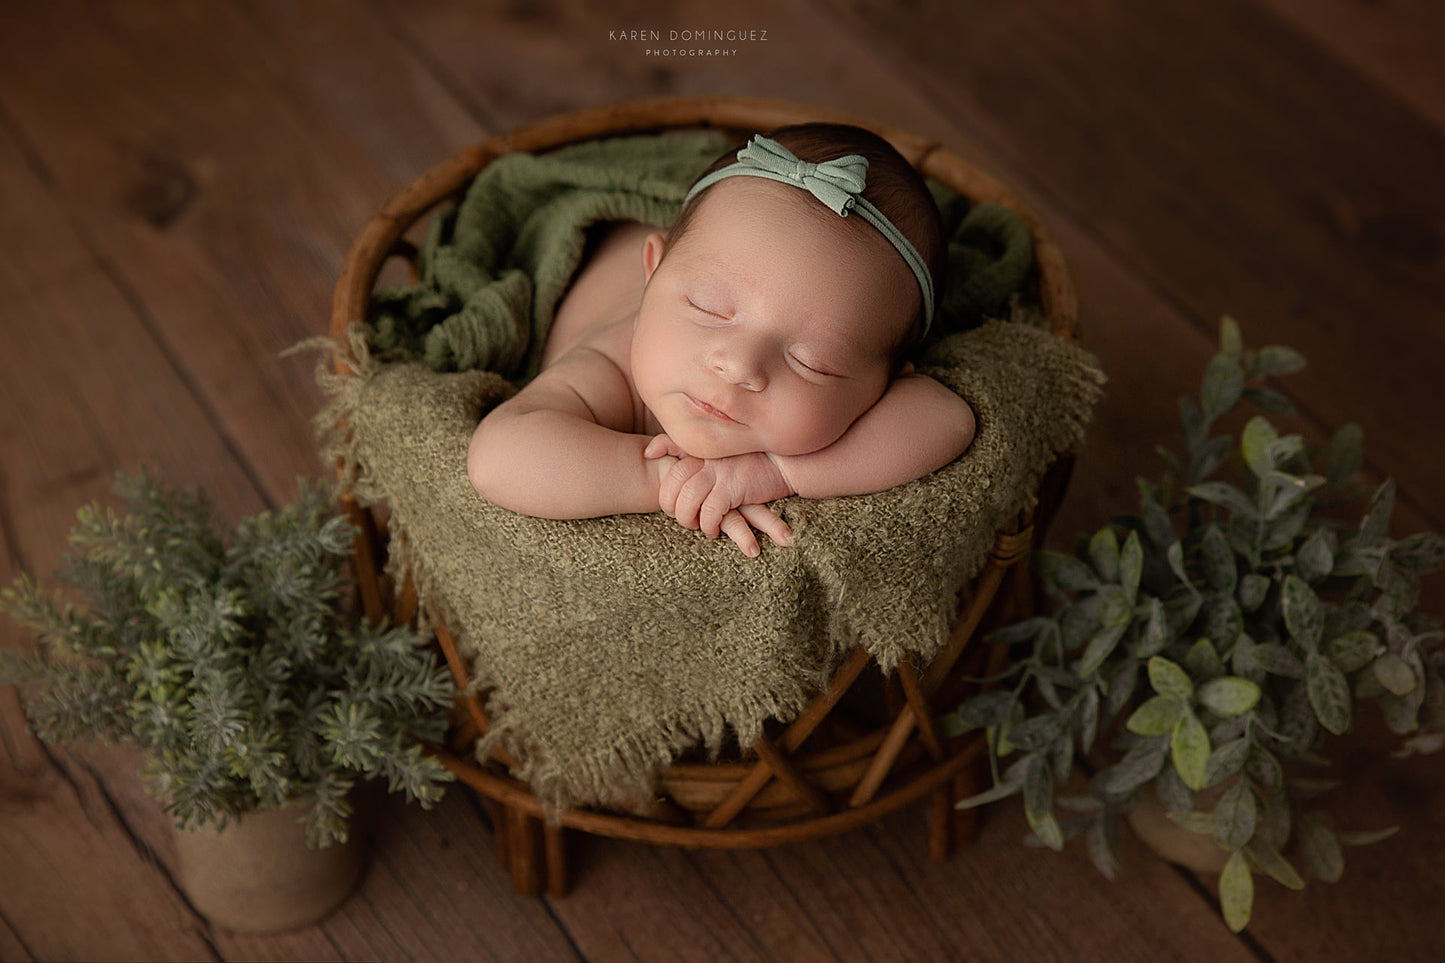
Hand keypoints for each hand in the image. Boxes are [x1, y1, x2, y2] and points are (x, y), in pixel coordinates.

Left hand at [644, 435, 793, 556]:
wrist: (784, 463)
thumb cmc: (747, 459)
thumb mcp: (712, 451)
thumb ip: (679, 446)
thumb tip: (647, 452)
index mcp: (698, 449)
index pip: (667, 470)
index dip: (666, 494)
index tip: (674, 506)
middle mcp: (704, 459)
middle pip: (671, 487)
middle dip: (672, 509)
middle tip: (684, 519)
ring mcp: (718, 473)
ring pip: (687, 502)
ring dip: (689, 520)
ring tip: (698, 526)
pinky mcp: (732, 488)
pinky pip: (710, 512)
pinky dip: (709, 526)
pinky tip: (715, 530)